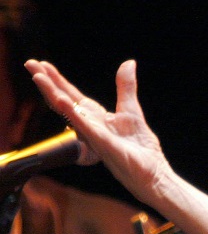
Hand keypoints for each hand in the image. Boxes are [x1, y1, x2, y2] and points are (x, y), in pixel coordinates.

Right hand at [24, 60, 171, 211]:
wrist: (151, 172)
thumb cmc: (139, 147)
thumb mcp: (130, 110)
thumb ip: (126, 87)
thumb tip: (129, 62)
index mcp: (94, 117)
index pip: (71, 95)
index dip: (57, 79)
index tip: (41, 64)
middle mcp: (89, 126)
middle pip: (63, 100)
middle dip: (46, 82)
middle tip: (30, 64)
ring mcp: (93, 135)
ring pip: (68, 112)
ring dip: (53, 94)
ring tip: (39, 77)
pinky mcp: (103, 144)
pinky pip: (85, 127)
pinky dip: (73, 114)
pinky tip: (63, 102)